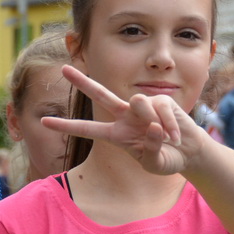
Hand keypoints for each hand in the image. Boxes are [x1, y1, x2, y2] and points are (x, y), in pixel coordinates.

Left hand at [41, 66, 208, 176]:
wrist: (190, 152)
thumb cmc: (168, 159)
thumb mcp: (156, 164)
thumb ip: (150, 150)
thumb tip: (152, 125)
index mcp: (116, 135)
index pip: (87, 128)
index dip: (66, 126)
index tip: (44, 122)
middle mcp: (125, 116)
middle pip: (100, 94)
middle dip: (82, 82)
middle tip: (63, 69)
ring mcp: (142, 106)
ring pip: (137, 103)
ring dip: (152, 123)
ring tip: (167, 139)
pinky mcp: (160, 99)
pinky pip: (160, 109)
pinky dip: (169, 126)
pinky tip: (176, 136)